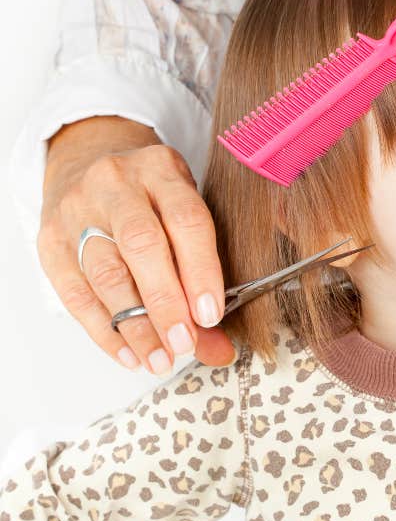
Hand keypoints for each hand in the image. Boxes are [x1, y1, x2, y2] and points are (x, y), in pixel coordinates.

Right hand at [37, 117, 235, 374]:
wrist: (89, 161)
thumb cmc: (151, 193)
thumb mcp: (185, 209)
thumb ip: (204, 270)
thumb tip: (219, 346)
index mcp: (161, 169)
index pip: (186, 220)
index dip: (201, 270)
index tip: (210, 315)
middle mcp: (117, 183)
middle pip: (142, 246)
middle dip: (165, 303)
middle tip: (183, 344)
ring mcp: (78, 210)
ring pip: (106, 274)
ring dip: (135, 327)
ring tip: (159, 359)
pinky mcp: (51, 240)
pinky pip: (76, 293)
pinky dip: (105, 331)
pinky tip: (129, 354)